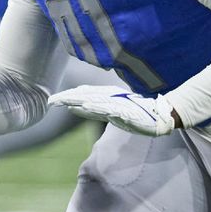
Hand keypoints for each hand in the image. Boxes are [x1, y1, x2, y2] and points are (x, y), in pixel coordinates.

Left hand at [48, 85, 174, 136]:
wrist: (159, 116)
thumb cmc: (135, 111)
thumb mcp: (110, 109)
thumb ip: (93, 107)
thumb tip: (74, 105)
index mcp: (105, 96)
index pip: (82, 96)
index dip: (67, 97)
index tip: (52, 101)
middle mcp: (109, 97)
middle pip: (85, 97)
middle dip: (68, 98)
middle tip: (51, 101)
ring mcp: (117, 103)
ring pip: (94, 100)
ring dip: (79, 100)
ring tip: (65, 101)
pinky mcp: (124, 110)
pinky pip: (108, 108)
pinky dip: (97, 106)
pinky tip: (86, 105)